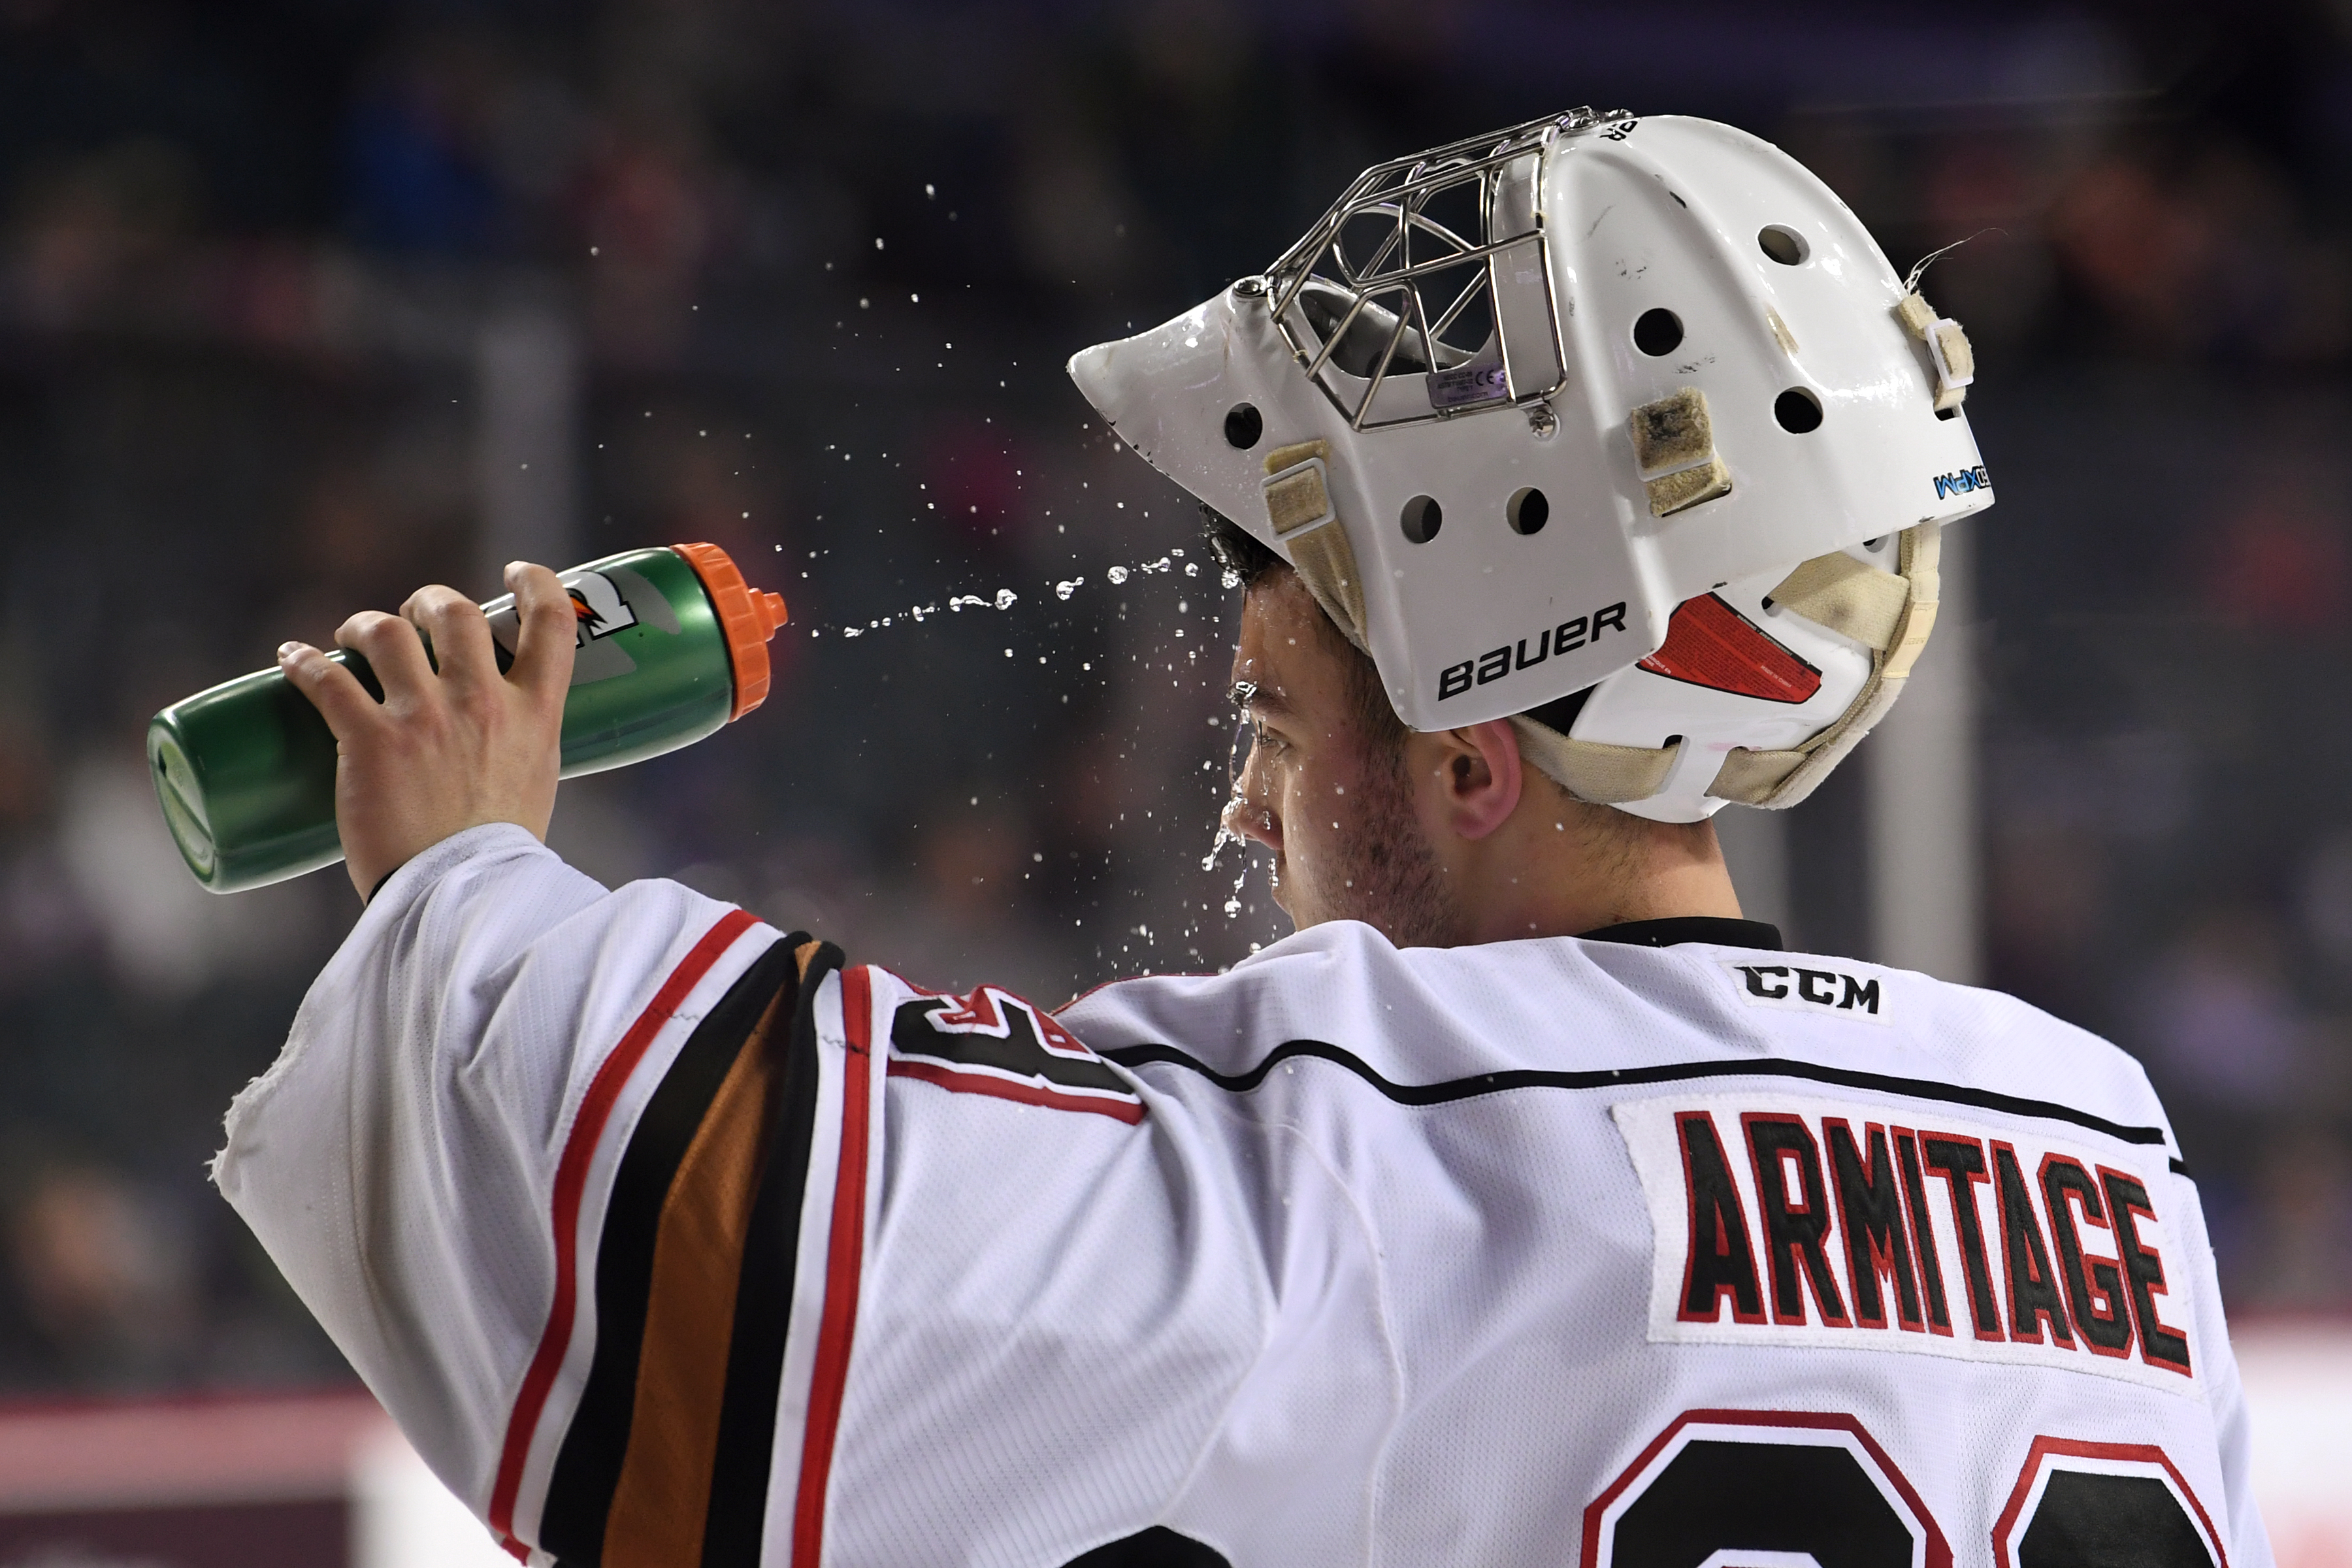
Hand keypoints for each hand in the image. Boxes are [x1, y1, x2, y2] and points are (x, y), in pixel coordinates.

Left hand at [278, 562, 576, 898]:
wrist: (463, 900)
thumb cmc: (500, 856)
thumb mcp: (535, 784)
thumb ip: (520, 747)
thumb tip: (499, 738)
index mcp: (534, 714)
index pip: (552, 621)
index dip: (534, 582)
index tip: (514, 573)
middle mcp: (482, 703)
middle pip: (454, 611)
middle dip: (427, 601)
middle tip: (411, 617)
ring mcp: (424, 719)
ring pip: (386, 631)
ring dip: (364, 624)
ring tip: (350, 636)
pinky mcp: (370, 741)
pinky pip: (326, 679)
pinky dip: (302, 661)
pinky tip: (291, 658)